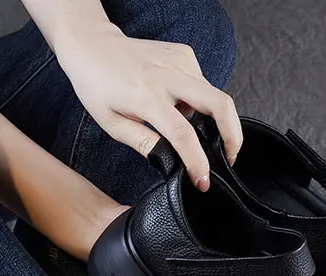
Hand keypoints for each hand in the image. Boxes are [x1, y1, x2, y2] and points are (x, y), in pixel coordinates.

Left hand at [54, 22, 241, 189]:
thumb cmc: (97, 86)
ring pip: (214, 96)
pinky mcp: (184, 54)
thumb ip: (143, 143)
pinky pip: (202, 84)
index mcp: (146, 97)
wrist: (92, 45)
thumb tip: (169, 160)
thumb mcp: (112, 124)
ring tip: (189, 129)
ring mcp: (180, 60)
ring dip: (211, 119)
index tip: (203, 181)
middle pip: (220, 104)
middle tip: (229, 158)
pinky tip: (178, 105)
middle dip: (233, 135)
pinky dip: (198, 101)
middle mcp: (168, 75)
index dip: (197, 161)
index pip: (182, 134)